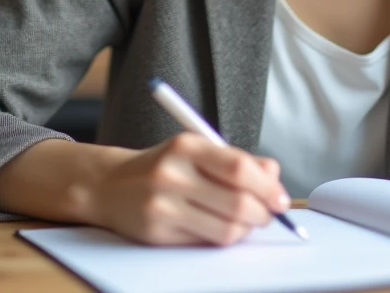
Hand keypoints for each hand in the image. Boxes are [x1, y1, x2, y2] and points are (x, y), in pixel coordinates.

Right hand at [89, 133, 288, 245]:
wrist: (109, 185)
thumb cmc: (163, 167)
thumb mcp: (197, 151)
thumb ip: (237, 160)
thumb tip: (274, 175)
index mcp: (186, 146)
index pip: (239, 168)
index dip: (267, 187)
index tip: (280, 198)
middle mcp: (173, 174)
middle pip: (238, 202)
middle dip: (263, 213)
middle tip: (269, 214)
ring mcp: (163, 205)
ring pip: (227, 229)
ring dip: (246, 229)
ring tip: (246, 221)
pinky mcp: (157, 233)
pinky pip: (206, 242)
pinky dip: (223, 238)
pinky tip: (221, 227)